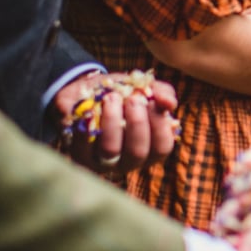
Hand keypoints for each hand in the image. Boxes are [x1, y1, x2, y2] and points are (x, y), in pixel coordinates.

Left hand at [55, 72, 179, 177]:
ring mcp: (103, 162)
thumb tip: (170, 104)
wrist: (85, 93)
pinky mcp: (80, 158)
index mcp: (150, 148)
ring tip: (111, 97)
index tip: (153, 102)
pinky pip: (83, 147)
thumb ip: (162, 93)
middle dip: (136, 122)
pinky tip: (90, 111)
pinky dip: (87, 128)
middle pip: (137, 152)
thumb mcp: (145, 88)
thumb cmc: (121, 94)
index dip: (160, 126)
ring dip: (113, 120)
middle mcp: (129, 160)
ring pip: (110, 149)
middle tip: (132, 99)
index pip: (162, 148)